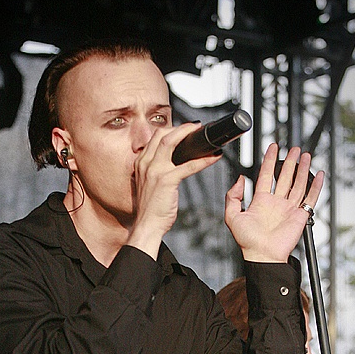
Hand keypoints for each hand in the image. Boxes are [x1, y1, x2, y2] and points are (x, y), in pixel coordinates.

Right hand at [127, 123, 221, 258]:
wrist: (147, 225)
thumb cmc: (151, 209)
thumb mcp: (148, 184)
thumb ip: (154, 171)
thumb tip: (171, 164)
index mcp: (141, 163)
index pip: (155, 138)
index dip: (170, 130)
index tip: (182, 129)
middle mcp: (145, 163)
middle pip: (161, 134)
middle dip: (180, 127)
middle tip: (194, 127)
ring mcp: (155, 171)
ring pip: (171, 142)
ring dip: (188, 134)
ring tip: (202, 134)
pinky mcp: (166, 180)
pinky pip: (188, 165)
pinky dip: (203, 160)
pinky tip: (213, 158)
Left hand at [224, 143, 323, 262]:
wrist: (263, 255)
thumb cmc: (248, 241)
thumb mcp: (232, 216)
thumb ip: (232, 196)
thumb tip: (239, 179)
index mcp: (260, 202)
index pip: (266, 175)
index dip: (269, 160)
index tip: (273, 147)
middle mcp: (276, 203)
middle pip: (284, 177)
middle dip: (289, 162)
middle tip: (294, 149)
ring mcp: (289, 209)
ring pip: (298, 184)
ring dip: (302, 169)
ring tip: (305, 155)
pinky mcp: (300, 216)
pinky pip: (310, 198)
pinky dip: (316, 186)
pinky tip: (319, 174)